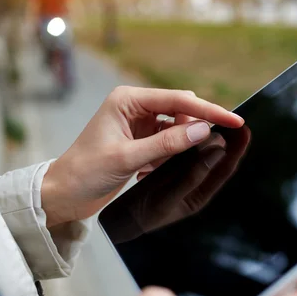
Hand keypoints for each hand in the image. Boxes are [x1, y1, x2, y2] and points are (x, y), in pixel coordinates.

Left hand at [42, 86, 243, 226]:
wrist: (63, 195)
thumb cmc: (85, 172)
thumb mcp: (127, 158)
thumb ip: (166, 144)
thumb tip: (203, 131)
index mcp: (127, 100)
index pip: (177, 100)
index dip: (208, 110)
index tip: (233, 120)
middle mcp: (134, 108)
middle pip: (180, 110)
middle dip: (196, 127)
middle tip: (214, 144)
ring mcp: (137, 125)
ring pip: (175, 129)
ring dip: (180, 145)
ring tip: (172, 163)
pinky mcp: (139, 142)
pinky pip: (166, 144)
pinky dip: (169, 156)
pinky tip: (153, 171)